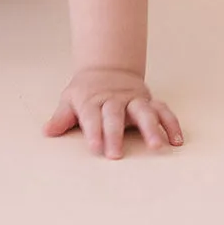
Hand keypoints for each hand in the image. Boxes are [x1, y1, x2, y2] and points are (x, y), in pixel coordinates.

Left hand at [44, 67, 183, 159]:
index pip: (92, 117)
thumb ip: (61, 117)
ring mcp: (133, 100)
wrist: (106, 69)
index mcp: (92, 101)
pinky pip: (162, 110)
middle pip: (115, 115)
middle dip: (115, 134)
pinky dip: (171, 124)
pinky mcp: (148, 101)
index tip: (95, 148)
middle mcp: (114, 100)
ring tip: (157, 147)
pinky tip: (176, 140)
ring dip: (151, 128)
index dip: (93, 132)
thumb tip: (47, 132)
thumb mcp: (70, 100)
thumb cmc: (86, 91)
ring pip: (144, 111)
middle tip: (116, 155)